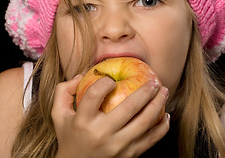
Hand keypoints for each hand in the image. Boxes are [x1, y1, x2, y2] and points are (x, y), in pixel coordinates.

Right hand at [52, 75, 169, 157]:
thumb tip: (82, 74)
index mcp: (82, 121)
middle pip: (128, 107)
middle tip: (154, 80)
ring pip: (144, 123)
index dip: (105, 82)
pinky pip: (151, 140)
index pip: (95, 94)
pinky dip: (162, 127)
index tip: (112, 79)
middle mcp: (101, 134)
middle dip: (146, 90)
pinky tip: (165, 116)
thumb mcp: (58, 114)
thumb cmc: (69, 136)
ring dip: (158, 104)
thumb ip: (63, 91)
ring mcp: (117, 147)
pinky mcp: (129, 156)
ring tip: (164, 92)